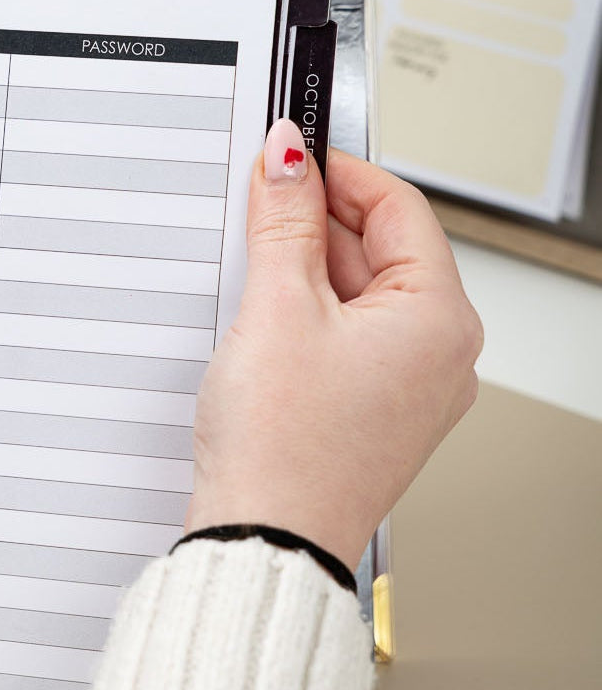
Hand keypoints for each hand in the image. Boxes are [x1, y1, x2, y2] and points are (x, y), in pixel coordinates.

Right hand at [185, 119, 483, 572]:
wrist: (263, 538)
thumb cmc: (285, 446)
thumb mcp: (278, 307)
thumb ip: (285, 220)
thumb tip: (289, 157)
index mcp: (440, 320)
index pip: (399, 207)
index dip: (339, 170)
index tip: (290, 150)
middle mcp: (438, 353)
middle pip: (379, 247)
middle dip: (314, 221)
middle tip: (255, 200)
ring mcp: (407, 384)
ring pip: (357, 290)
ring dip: (303, 265)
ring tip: (249, 266)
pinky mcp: (370, 405)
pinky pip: (343, 331)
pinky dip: (302, 309)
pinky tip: (259, 312)